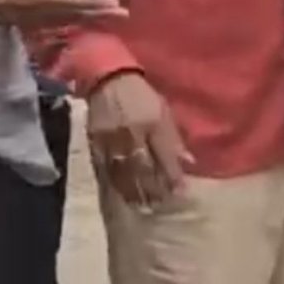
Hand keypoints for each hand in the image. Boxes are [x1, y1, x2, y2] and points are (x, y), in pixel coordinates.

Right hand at [0, 0, 126, 27]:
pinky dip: (68, 19)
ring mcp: (22, 17)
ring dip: (86, 18)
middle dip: (96, 14)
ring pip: (61, 20)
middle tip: (124, 14)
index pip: (64, 1)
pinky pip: (50, 22)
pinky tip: (79, 18)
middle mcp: (27, 11)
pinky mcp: (17, 19)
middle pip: (68, 14)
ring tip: (109, 16)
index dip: (89, 3)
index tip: (111, 4)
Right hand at [86, 72, 190, 208]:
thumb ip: (174, 138)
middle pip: (143, 166)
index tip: (181, 192)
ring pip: (123, 170)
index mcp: (152, 122)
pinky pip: (105, 166)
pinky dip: (115, 181)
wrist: (108, 79)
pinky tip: (122, 193)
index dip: (172, 175)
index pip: (164, 155)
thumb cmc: (141, 96)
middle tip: (161, 204)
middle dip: (153, 187)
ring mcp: (111, 138)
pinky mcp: (95, 141)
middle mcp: (132, 132)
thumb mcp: (163, 111)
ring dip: (134, 189)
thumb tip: (189, 162)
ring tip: (143, 204)